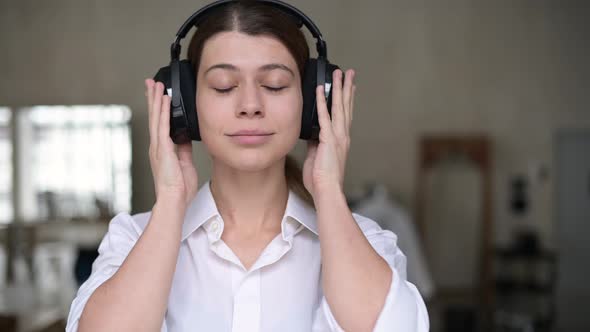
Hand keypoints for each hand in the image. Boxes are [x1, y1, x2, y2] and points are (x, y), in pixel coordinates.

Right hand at [145, 79, 198, 207]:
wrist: (174, 199)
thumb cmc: (179, 187)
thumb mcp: (184, 163)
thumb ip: (183, 149)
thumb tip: (185, 137)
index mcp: (162, 149)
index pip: (160, 124)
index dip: (158, 109)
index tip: (158, 95)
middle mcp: (157, 145)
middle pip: (154, 116)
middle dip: (153, 98)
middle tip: (151, 82)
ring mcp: (158, 146)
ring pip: (156, 117)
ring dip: (156, 99)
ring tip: (155, 84)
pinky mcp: (162, 148)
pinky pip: (163, 125)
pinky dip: (163, 111)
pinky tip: (164, 99)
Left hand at [302, 69, 355, 198]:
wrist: (327, 190)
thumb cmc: (322, 180)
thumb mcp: (318, 157)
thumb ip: (317, 145)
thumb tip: (312, 136)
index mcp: (341, 140)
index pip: (344, 115)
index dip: (347, 100)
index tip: (349, 87)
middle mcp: (342, 135)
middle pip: (345, 106)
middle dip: (347, 88)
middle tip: (349, 73)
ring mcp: (337, 136)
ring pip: (338, 107)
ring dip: (339, 88)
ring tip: (339, 73)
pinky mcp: (328, 138)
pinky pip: (324, 116)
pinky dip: (322, 101)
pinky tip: (320, 89)